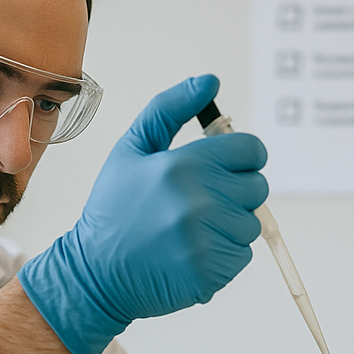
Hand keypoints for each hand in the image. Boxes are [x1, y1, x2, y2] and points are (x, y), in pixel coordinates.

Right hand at [18, 74, 267, 353]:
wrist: (96, 273)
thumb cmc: (114, 210)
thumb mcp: (131, 150)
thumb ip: (169, 109)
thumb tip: (209, 81)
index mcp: (183, 165)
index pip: (251, 150)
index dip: (241, 157)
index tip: (223, 168)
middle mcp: (199, 201)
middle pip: (257, 187)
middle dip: (233, 192)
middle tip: (197, 204)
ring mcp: (206, 239)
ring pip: (251, 223)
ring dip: (228, 226)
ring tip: (190, 230)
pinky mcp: (211, 271)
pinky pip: (242, 255)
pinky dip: (223, 255)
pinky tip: (191, 252)